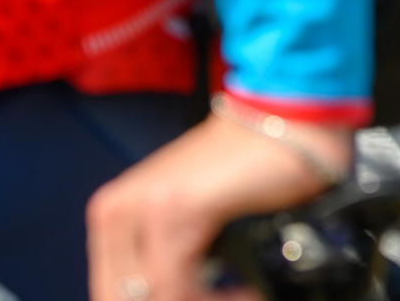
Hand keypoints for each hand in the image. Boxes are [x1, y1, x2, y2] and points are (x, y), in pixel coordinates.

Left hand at [86, 107, 353, 300]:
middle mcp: (116, 211)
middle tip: (232, 296)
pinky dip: (220, 299)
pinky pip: (177, 288)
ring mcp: (142, 208)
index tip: (211, 298)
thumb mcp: (190, 215)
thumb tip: (169, 294)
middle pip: (128, 297)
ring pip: (156, 296)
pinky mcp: (175, 210)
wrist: (287, 117)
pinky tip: (248, 291)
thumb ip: (166, 254)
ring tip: (243, 295)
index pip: (112, 291)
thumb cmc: (250, 164)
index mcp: (112, 215)